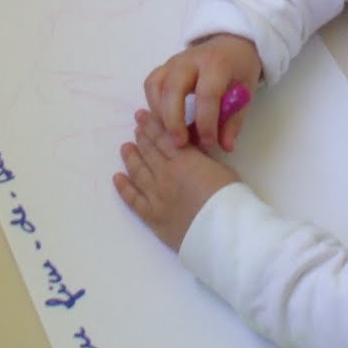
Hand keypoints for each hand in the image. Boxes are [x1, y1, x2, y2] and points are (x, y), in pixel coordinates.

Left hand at [113, 108, 238, 251]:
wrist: (224, 232)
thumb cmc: (229, 198)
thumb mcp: (220, 168)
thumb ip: (201, 159)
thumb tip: (190, 153)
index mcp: (184, 160)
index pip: (164, 137)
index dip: (153, 125)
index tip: (144, 115)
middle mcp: (165, 174)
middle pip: (150, 151)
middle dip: (142, 136)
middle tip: (136, 126)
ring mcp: (156, 196)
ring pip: (139, 171)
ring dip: (131, 157)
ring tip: (125, 147)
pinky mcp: (152, 216)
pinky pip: (133, 200)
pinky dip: (124, 187)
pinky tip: (117, 178)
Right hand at [143, 34, 260, 151]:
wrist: (230, 44)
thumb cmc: (239, 70)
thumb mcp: (245, 93)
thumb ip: (234, 120)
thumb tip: (225, 146)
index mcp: (217, 63)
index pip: (207, 93)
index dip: (206, 121)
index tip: (209, 142)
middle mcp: (191, 59)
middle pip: (173, 88)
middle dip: (174, 119)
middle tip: (180, 143)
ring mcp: (174, 61)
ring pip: (157, 86)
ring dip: (160, 114)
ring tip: (170, 135)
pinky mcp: (164, 66)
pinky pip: (151, 84)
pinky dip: (153, 104)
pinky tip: (163, 121)